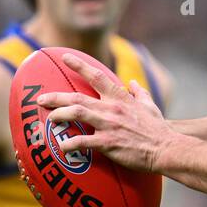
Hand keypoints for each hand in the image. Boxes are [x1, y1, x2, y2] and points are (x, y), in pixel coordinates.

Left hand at [37, 53, 173, 172]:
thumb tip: (133, 84)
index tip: (65, 58)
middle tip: (40, 99)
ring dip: (58, 115)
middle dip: (55, 97)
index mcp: (120, 98)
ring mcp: (108, 125)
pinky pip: (82, 142)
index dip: (79, 65)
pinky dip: (69, 144)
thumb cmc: (158, 129)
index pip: (97, 76)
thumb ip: (140, 93)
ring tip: (48, 120)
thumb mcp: (150, 106)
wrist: (166, 148)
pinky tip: (61, 147)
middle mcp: (111, 108)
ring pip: (75, 113)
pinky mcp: (108, 143)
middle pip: (76, 97)